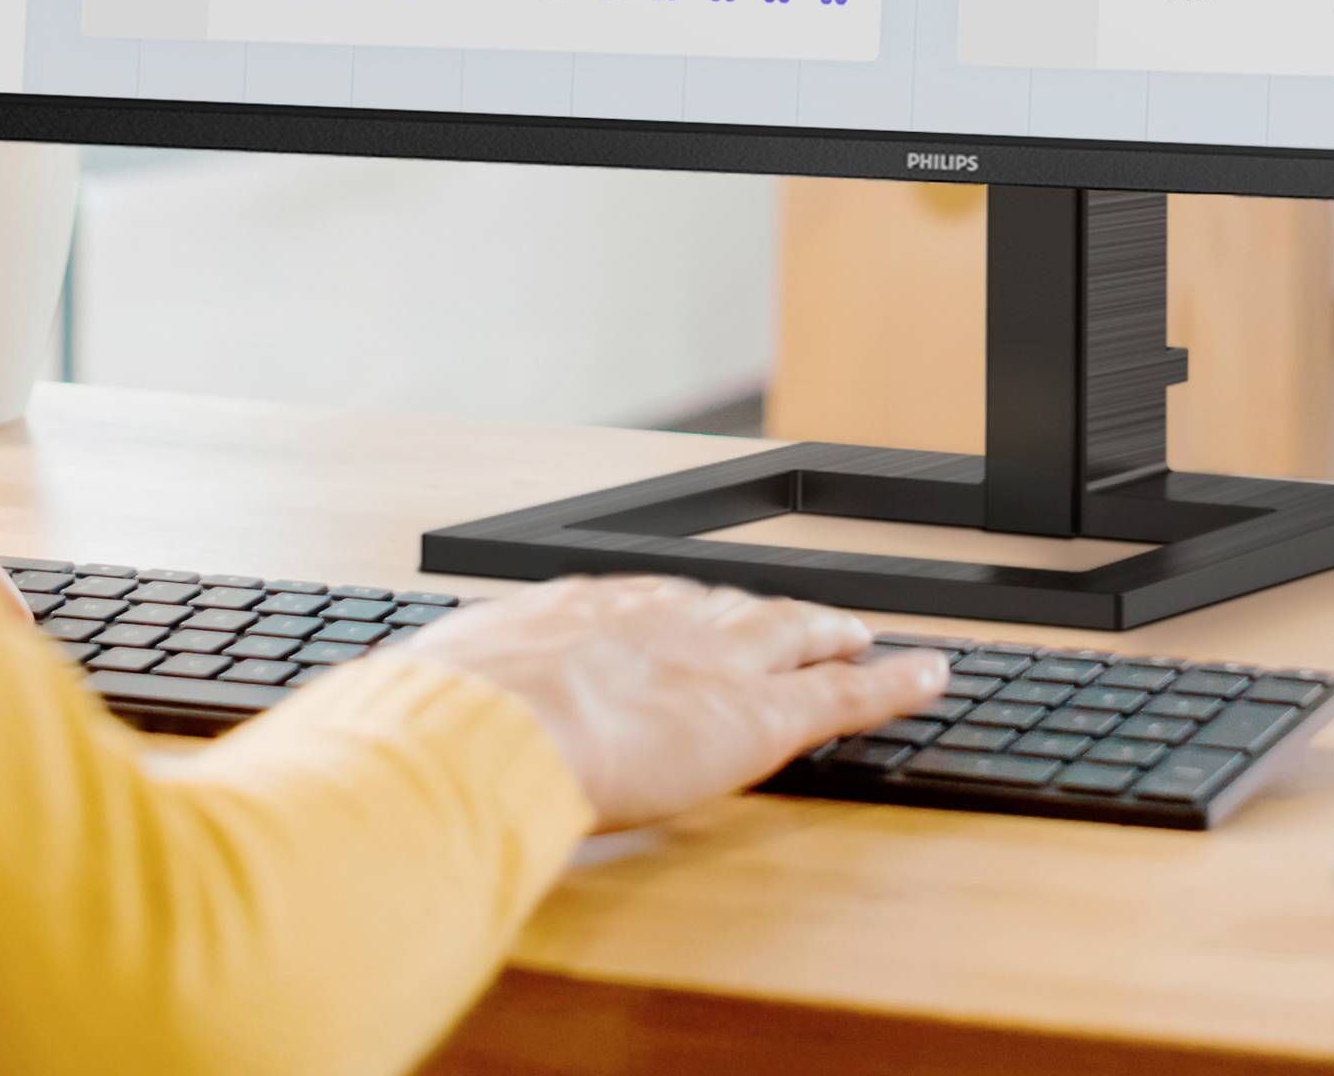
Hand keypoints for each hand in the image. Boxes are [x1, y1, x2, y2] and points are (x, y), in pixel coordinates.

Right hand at [385, 575, 946, 832]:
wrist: (490, 730)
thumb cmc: (446, 720)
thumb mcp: (435, 693)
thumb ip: (444, 703)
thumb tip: (403, 728)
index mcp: (575, 613)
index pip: (643, 604)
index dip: (678, 611)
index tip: (687, 613)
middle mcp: (655, 619)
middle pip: (728, 606)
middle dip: (766, 609)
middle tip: (798, 611)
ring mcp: (713, 661)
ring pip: (796, 637)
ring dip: (834, 633)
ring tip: (864, 634)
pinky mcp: (761, 713)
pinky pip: (847, 695)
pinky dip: (895, 683)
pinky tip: (931, 675)